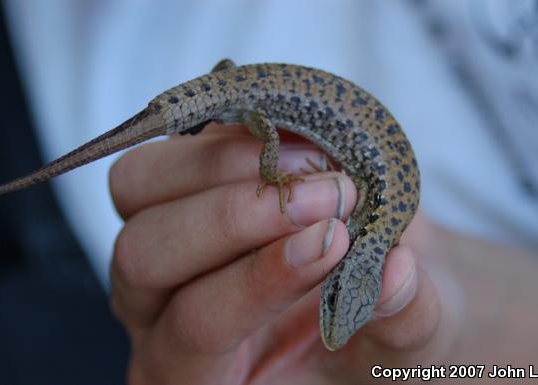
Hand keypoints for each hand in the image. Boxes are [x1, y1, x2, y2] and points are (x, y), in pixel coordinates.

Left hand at [108, 124, 446, 383]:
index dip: (257, 282)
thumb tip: (395, 275)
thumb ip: (400, 323)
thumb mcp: (400, 353)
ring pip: (138, 185)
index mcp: (195, 371)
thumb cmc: (375, 338)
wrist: (374, 282)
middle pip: (142, 253)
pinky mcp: (180, 182)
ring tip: (314, 162)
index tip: (329, 242)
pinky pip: (174, 139)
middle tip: (327, 194)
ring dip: (227, 163)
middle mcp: (157, 306)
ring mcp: (162, 237)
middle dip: (234, 216)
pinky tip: (297, 132)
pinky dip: (233, 127)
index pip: (195, 327)